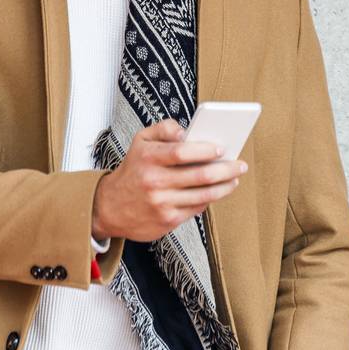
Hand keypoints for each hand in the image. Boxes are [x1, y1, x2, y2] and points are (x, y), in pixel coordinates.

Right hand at [92, 118, 246, 241]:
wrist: (108, 207)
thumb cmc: (133, 169)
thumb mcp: (140, 141)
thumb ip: (164, 128)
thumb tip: (186, 130)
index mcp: (148, 158)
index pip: (182, 152)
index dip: (205, 150)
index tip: (222, 149)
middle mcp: (154, 182)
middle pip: (200, 176)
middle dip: (226, 170)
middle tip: (240, 165)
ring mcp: (161, 203)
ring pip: (203, 195)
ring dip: (224, 187)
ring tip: (234, 179)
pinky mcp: (167, 221)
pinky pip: (196, 209)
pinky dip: (209, 199)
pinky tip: (216, 192)